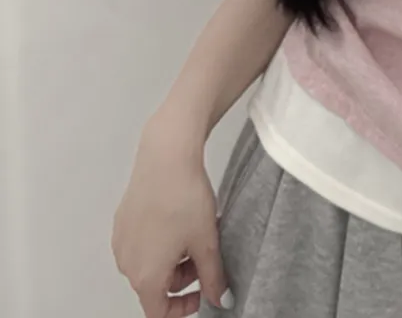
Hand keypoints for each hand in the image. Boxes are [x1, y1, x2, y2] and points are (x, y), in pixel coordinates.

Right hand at [112, 116, 229, 317]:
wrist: (166, 157)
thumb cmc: (185, 200)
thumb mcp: (207, 242)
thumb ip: (214, 277)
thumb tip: (222, 301)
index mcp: (145, 277)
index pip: (158, 313)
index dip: (183, 309)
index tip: (204, 292)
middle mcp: (126, 263)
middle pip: (155, 286)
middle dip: (183, 277)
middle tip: (208, 254)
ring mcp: (121, 240)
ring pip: (150, 262)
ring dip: (174, 258)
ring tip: (199, 232)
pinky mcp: (122, 220)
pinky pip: (142, 242)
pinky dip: (162, 240)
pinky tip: (181, 218)